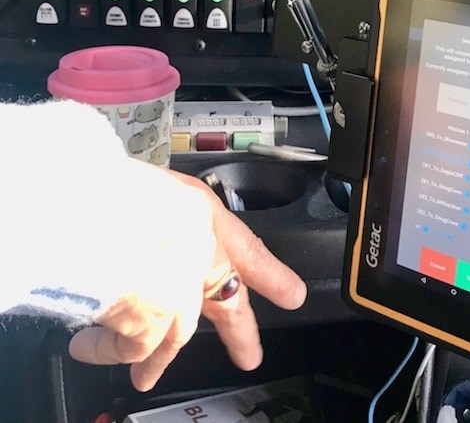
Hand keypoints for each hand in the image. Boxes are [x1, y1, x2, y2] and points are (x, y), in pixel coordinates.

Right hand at [68, 167, 306, 390]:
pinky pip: (134, 349)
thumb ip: (153, 218)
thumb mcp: (140, 186)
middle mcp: (201, 254)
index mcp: (199, 212)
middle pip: (229, 300)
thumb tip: (138, 238)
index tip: (291, 294)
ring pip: (178, 336)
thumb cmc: (103, 189)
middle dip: (239, 330)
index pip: (246, 247)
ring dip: (156, 359)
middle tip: (250, 355)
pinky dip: (107, 350)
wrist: (84, 209)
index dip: (271, 274)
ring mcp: (182, 292)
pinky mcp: (155, 323)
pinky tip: (88, 348)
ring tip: (144, 376)